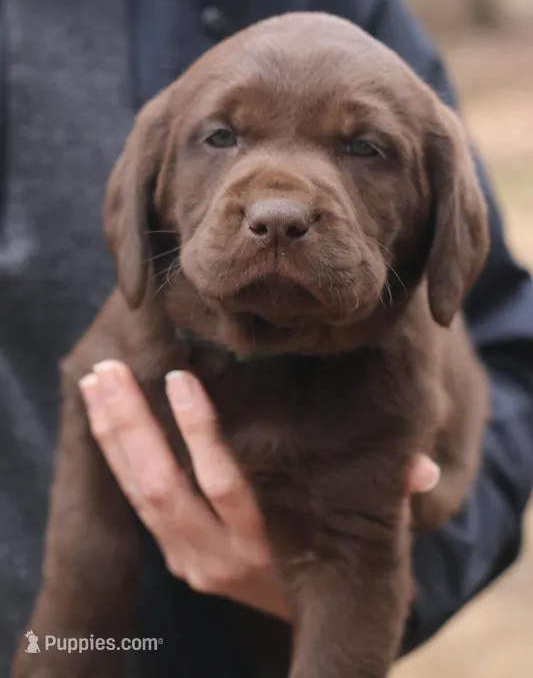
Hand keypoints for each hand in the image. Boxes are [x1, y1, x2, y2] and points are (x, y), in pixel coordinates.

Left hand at [80, 363, 439, 621]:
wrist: (307, 618)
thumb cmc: (332, 554)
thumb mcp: (360, 532)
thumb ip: (389, 497)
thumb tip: (422, 469)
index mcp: (265, 541)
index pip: (227, 482)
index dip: (201, 431)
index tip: (180, 377)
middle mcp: (220, 555)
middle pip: (164, 487)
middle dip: (132, 426)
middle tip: (108, 370)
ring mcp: (190, 560)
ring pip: (138, 495)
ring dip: (112, 437)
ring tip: (95, 381)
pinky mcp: (174, 559)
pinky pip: (133, 506)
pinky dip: (114, 459)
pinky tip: (102, 418)